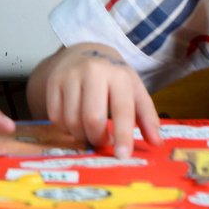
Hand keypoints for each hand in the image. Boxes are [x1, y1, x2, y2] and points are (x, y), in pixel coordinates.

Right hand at [40, 44, 158, 157]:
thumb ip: (147, 116)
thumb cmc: (114, 77)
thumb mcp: (135, 91)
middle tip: (104, 142)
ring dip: (82, 136)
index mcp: (118, 75)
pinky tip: (76, 123)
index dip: (123, 135)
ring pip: (71, 120)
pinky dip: (66, 129)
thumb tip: (156, 142)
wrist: (85, 52)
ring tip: (90, 132)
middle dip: (99, 139)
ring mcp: (69, 76)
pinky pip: (55, 117)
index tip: (122, 155)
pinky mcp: (52, 82)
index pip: (121, 109)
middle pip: (92, 118)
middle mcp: (92, 72)